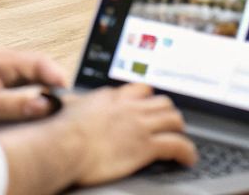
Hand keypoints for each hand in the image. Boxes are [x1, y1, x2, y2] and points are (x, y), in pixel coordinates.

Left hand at [0, 48, 67, 122]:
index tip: (72, 100)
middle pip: (36, 70)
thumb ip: (10, 106)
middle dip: (52, 86)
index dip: (60, 79)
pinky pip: (10, 85)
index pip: (40, 64)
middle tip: (66, 110)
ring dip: (38, 91)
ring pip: (24, 78)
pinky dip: (22, 96)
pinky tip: (22, 111)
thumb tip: (45, 104)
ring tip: (49, 112)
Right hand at [62, 84, 197, 186]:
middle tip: (169, 122)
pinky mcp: (145, 146)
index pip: (138, 90)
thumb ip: (75, 104)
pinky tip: (188, 158)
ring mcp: (140, 125)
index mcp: (110, 97)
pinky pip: (176, 145)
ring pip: (173, 119)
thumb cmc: (60, 133)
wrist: (63, 146)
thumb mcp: (68, 108)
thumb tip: (71, 104)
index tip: (149, 105)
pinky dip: (187, 151)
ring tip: (181, 137)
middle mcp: (129, 107)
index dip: (147, 99)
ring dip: (179, 128)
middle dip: (167, 112)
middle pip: (161, 101)